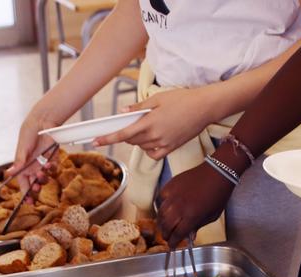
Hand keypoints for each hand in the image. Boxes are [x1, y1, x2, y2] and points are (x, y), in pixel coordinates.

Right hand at [8, 109, 57, 196]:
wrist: (42, 122)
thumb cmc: (29, 133)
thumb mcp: (22, 148)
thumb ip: (19, 161)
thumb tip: (10, 173)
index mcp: (23, 166)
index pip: (23, 183)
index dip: (25, 193)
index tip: (27, 202)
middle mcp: (33, 167)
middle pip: (34, 184)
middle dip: (35, 188)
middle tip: (35, 189)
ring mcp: (43, 164)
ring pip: (44, 178)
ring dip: (43, 179)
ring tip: (41, 173)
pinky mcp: (53, 159)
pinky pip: (53, 169)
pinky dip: (52, 169)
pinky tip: (48, 164)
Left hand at [93, 87, 217, 159]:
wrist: (204, 108)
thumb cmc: (182, 99)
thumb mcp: (158, 99)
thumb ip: (139, 108)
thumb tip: (123, 113)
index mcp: (149, 123)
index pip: (123, 134)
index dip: (108, 139)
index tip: (96, 141)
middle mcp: (155, 136)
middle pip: (131, 140)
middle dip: (125, 133)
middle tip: (129, 123)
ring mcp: (164, 144)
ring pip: (141, 146)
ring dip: (137, 139)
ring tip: (147, 126)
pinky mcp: (171, 148)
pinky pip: (153, 153)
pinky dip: (148, 149)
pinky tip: (152, 140)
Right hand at [157, 163, 233, 246]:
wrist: (217, 173)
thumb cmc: (218, 195)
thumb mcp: (212, 216)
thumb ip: (198, 226)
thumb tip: (189, 235)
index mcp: (192, 216)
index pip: (177, 234)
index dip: (174, 242)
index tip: (173, 245)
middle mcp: (180, 207)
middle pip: (166, 226)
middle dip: (166, 235)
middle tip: (167, 237)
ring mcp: (173, 196)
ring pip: (160, 214)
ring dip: (161, 223)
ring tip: (164, 227)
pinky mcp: (170, 186)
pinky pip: (160, 200)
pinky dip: (161, 207)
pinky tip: (165, 210)